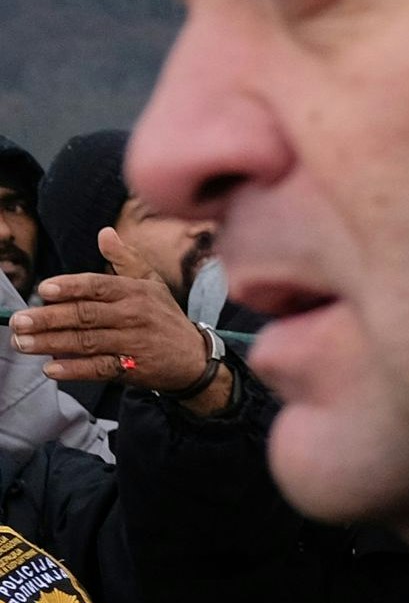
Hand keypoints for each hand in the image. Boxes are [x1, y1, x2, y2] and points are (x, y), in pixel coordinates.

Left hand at [12, 232, 228, 413]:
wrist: (195, 358)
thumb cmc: (165, 317)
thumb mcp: (151, 283)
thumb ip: (125, 259)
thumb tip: (104, 232)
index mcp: (135, 291)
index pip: (98, 286)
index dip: (70, 287)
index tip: (43, 290)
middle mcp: (135, 316)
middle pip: (85, 315)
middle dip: (48, 318)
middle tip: (18, 322)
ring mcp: (134, 343)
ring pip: (87, 342)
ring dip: (51, 343)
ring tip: (22, 343)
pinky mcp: (134, 369)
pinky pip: (100, 369)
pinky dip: (75, 370)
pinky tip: (51, 368)